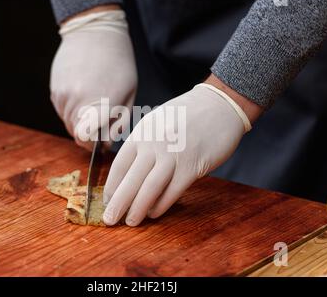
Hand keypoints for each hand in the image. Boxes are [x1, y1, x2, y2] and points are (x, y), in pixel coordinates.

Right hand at [50, 8, 136, 149]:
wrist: (94, 32)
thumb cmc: (118, 62)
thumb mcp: (129, 93)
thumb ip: (118, 122)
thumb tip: (105, 143)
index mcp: (100, 104)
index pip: (85, 139)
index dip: (92, 145)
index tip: (99, 141)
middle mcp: (77, 102)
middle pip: (75, 134)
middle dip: (88, 134)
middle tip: (100, 121)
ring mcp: (63, 96)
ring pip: (68, 123)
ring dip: (80, 121)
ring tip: (93, 101)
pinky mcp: (55, 90)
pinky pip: (62, 110)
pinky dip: (72, 109)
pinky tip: (83, 92)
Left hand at [102, 83, 252, 225]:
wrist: (220, 104)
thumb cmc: (187, 115)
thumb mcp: (157, 121)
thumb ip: (143, 143)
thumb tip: (129, 171)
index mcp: (143, 132)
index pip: (120, 165)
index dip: (111, 186)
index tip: (106, 201)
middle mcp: (154, 144)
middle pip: (130, 180)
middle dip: (118, 203)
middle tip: (109, 220)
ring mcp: (173, 155)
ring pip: (149, 188)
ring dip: (138, 208)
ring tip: (131, 222)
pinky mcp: (193, 166)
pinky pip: (173, 190)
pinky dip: (161, 205)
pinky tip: (154, 213)